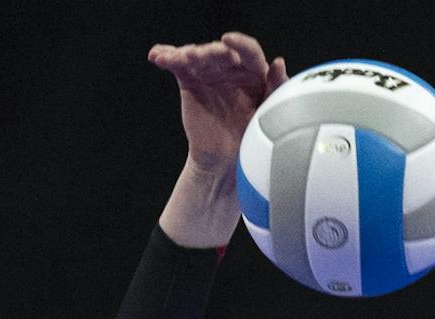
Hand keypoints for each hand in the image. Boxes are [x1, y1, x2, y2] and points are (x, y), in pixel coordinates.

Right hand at [147, 32, 285, 173]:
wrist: (226, 161)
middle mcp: (231, 68)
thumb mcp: (270, 112)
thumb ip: (276, 86)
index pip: (248, 51)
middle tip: (198, 57)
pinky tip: (156, 56)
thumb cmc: (252, 138)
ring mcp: (209, 74)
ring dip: (183, 53)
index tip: (228, 41)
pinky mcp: (190, 82)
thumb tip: (278, 62)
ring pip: (196, 56)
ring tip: (176, 58)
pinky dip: (166, 57)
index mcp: (255, 72)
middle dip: (208, 52)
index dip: (239, 43)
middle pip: (219, 52)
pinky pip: (178, 66)